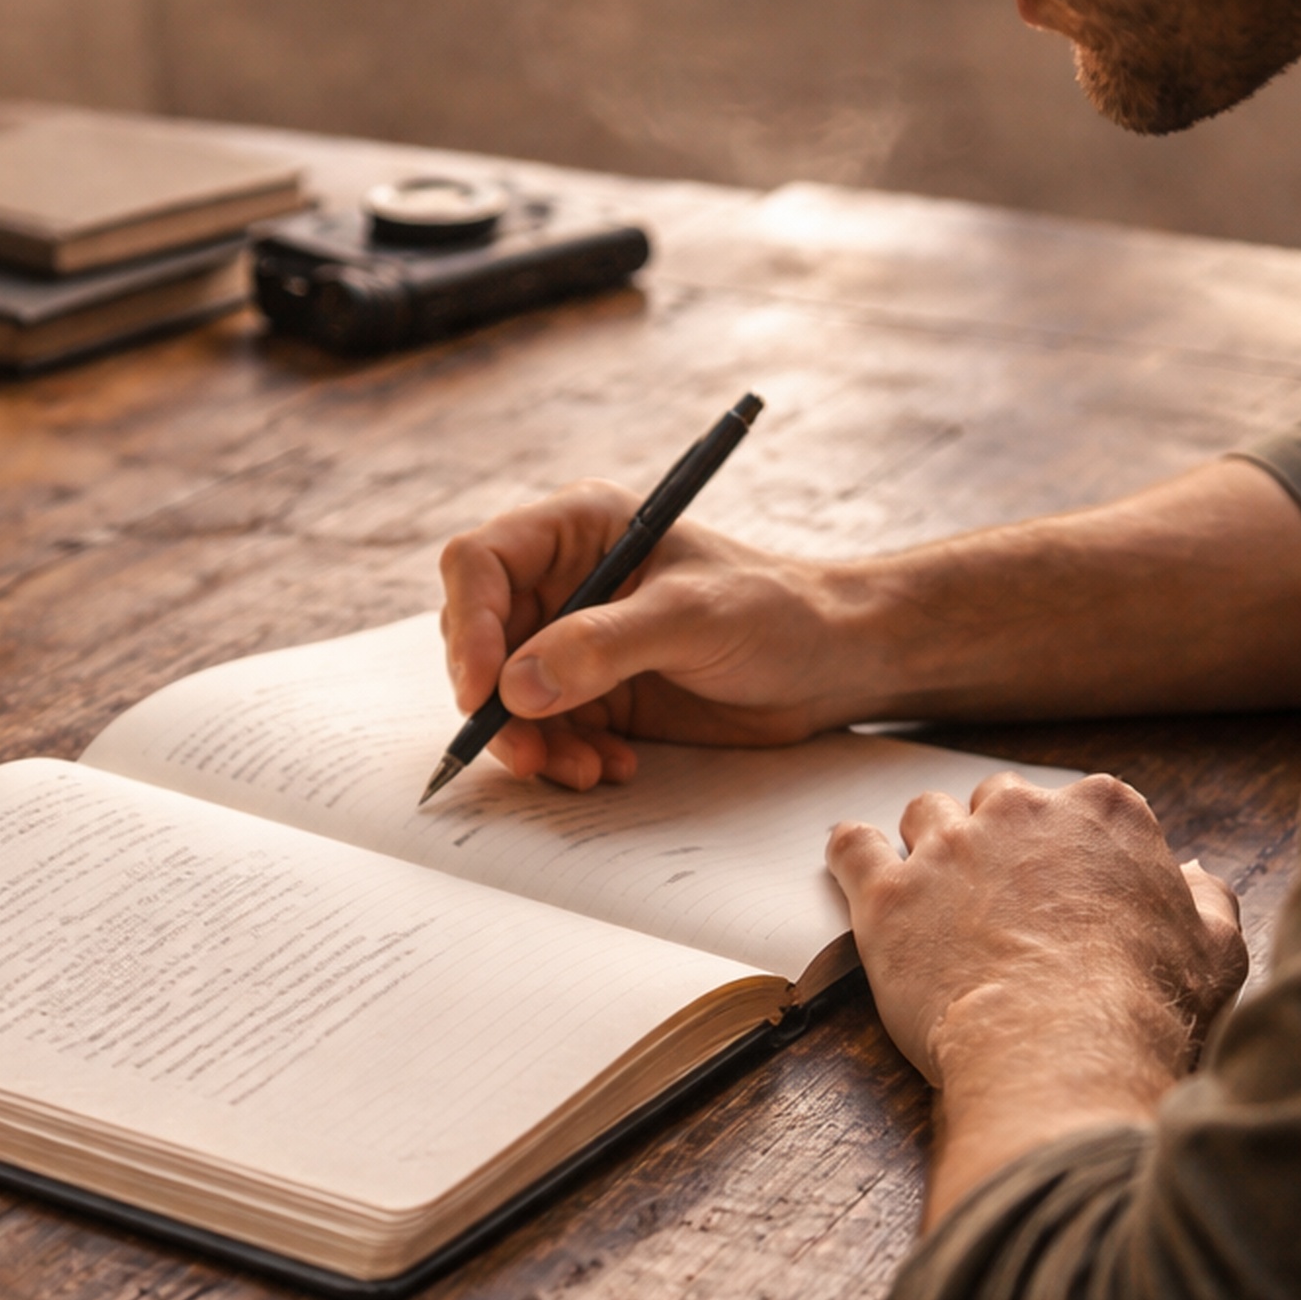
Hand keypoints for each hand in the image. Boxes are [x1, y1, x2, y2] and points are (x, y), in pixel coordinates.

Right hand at [438, 481, 868, 788]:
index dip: (469, 626)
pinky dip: (565, 757)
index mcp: (578, 528)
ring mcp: (575, 641)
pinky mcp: (594, 694)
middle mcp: (564, 580)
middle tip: (527, 754)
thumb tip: (515, 686)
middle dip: (496, 703)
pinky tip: (613, 768)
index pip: (480, 564)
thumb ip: (604, 646)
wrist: (831, 662)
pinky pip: (546, 731)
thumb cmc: (776, 611)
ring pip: (506, 696)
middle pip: (481, 639)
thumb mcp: (693, 618)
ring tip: (586, 770)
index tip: (481, 690)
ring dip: (532, 742)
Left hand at [826, 773, 1246, 1224]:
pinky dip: (852, 856)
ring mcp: (950, 848)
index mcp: (1106, 813)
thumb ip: (1206, 899)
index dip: (1070, 851)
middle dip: (997, 842)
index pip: (1081, 806)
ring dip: (928, 848)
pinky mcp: (888, 893)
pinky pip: (851, 847)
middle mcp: (1023, 812)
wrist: (1064, 1053)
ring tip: (932, 899)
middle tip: (999, 902)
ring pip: (924, 815)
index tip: (1066, 889)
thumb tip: (1194, 877)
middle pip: (997, 803)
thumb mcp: (1216, 950)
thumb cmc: (1147, 1009)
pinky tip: (856, 870)